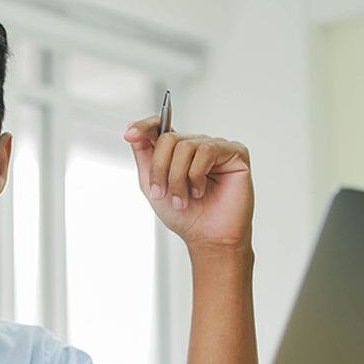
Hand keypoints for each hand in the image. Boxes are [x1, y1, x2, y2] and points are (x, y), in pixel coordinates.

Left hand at [123, 118, 252, 252]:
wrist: (207, 237)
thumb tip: (131, 130)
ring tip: (183, 199)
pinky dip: (197, 175)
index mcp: (176, 152)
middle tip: (161, 193)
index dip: (144, 126)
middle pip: (168, 138)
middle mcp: (196, 145)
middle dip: (160, 169)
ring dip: (177, 178)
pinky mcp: (234, 152)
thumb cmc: (185, 215)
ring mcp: (215, 147)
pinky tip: (200, 191)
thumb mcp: (152, 185)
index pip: (160, 127)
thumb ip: (144, 157)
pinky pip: (207, 150)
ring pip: (185, 146)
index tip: (129, 134)